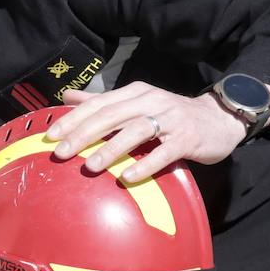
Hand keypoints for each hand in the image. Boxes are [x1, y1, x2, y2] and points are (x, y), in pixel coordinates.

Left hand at [45, 82, 246, 182]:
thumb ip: (103, 102)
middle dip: (83, 134)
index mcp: (135, 93)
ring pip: (136, 131)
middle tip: (61, 153)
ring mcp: (171, 119)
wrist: (219, 119)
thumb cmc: (172, 116)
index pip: (98, 104)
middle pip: (112, 116)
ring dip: (111, 149)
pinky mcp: (187, 139)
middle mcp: (151, 101)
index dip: (73, 119)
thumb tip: (67, 97)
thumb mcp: (137, 103)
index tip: (50, 136)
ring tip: (89, 167)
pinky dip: (145, 164)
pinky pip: (164, 152)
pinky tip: (127, 177)